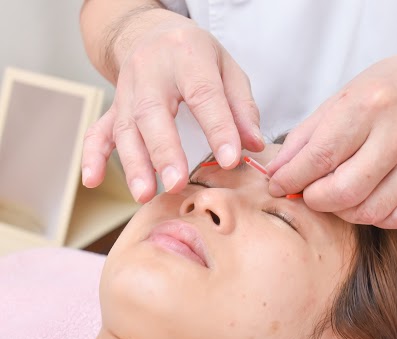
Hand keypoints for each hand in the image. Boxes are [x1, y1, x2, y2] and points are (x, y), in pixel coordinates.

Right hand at [81, 9, 263, 202]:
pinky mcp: (114, 106)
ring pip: (124, 127)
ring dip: (133, 163)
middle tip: (176, 183)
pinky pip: (98, 130)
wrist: (152, 33)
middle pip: (152, 112)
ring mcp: (127, 89)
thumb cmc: (194, 54)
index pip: (203, 94)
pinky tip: (92, 180)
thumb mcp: (228, 68)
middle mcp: (150, 71)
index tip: (229, 160)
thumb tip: (253, 144)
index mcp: (187, 55)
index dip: (217, 128)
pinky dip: (92, 156)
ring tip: (144, 194)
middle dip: (164, 151)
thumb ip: (242, 107)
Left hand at [267, 46, 396, 227]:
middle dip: (314, 199)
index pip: (320, 156)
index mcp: (369, 105)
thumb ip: (305, 138)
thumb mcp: (340, 99)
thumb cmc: (385, 91)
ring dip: (341, 211)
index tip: (278, 185)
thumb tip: (275, 172)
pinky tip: (364, 200)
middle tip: (307, 192)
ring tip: (334, 195)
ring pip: (370, 210)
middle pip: (344, 190)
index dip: (291, 178)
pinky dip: (373, 217)